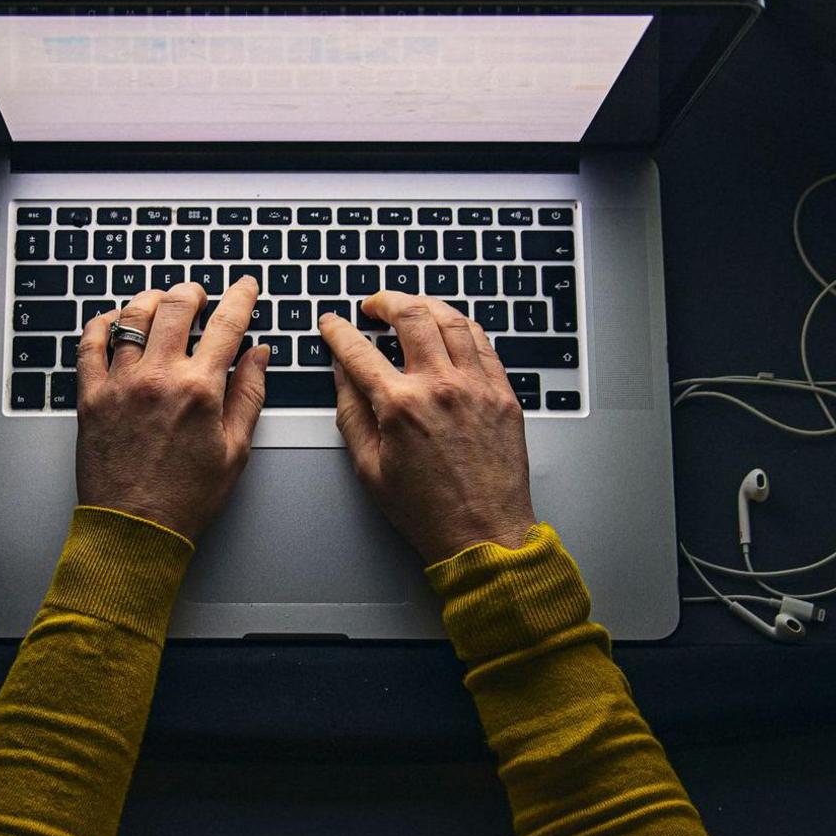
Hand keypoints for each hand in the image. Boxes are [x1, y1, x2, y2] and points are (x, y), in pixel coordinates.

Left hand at [75, 277, 269, 538]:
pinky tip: (113, 323)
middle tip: (198, 295)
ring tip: (159, 303)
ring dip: (150, 301)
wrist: (135, 529)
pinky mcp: (90, 397)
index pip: (227, 324)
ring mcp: (120, 384)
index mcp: (200, 390)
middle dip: (192, 291)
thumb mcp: (235, 450)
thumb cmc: (187, 498)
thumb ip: (250, 395)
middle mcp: (158, 378)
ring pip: (131, 316)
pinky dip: (102, 325)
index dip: (241, 297)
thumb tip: (259, 354)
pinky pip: (90, 344)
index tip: (246, 287)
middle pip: (175, 306)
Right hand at [319, 293, 536, 562]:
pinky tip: (450, 329)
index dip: (339, 331)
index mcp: (401, 406)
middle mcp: (441, 386)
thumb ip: (351, 412)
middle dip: (386, 301)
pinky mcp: (503, 394)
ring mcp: (477, 386)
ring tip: (411, 307)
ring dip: (426, 305)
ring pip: (452, 320)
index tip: (332, 323)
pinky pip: (483, 343)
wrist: (483, 534)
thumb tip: (342, 373)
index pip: (359, 351)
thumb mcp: (369, 467)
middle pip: (411, 316)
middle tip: (373, 305)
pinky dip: (462, 327)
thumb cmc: (426, 511)